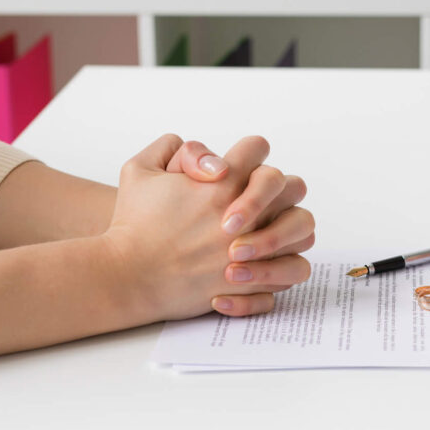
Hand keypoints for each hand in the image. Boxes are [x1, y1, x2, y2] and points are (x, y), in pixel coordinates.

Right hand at [102, 135, 314, 320]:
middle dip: (277, 188)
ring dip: (289, 226)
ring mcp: (253, 250)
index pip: (257, 148)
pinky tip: (258, 265)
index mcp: (221, 182)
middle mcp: (244, 214)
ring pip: (303, 229)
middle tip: (256, 198)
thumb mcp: (139, 169)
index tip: (236, 166)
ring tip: (266, 231)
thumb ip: (173, 148)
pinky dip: (282, 268)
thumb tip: (208, 156)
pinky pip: (291, 270)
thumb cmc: (132, 223)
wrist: (127, 275)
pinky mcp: (252, 282)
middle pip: (292, 185)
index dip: (247, 152)